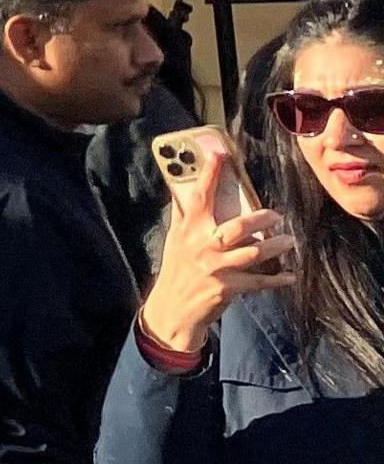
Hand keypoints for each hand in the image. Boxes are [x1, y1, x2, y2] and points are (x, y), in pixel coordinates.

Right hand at [140, 127, 294, 358]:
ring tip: (290, 241)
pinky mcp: (228, 288)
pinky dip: (277, 279)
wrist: (173, 309)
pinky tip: (290, 276)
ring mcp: (217, 268)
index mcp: (189, 229)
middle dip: (260, 219)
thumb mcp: (176, 240)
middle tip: (276, 214)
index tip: (220, 154)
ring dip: (275, 247)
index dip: (209, 174)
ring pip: (253, 254)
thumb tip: (183, 188)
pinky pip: (259, 282)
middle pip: (237, 227)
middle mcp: (202, 246)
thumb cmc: (177, 269)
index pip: (199, 196)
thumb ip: (183, 215)